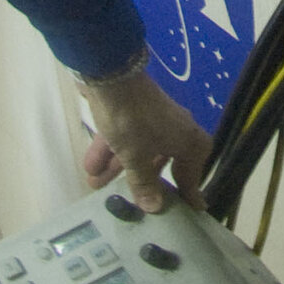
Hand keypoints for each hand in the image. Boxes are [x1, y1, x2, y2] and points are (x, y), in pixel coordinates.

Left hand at [79, 68, 213, 212]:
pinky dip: (111, 152)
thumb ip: (144, 184)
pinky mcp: (133, 111)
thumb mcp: (135, 157)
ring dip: (120, 168)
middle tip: (138, 203)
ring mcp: (153, 119)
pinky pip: (126, 139)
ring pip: (140, 150)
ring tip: (99, 187)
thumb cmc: (132, 120)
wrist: (112, 74)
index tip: (192, 210)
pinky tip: (91, 168)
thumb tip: (155, 208)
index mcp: (185, 139)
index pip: (192, 172)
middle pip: (164, 162)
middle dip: (144, 182)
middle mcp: (174, 129)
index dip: (190, 192)